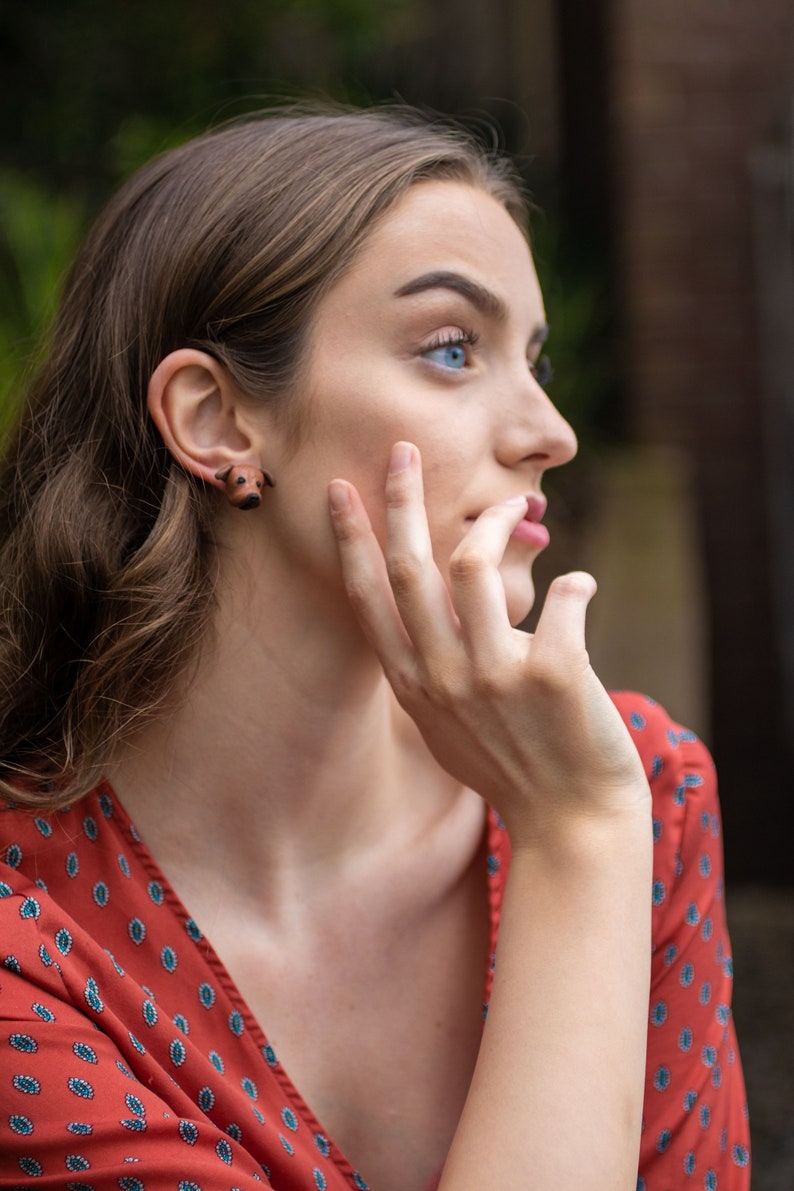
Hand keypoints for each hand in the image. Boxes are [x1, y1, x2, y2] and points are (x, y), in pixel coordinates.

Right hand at [328, 442, 648, 847]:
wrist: (570, 819)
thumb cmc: (508, 767)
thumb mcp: (445, 724)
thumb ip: (427, 669)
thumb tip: (424, 616)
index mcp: (413, 685)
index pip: (369, 598)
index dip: (352, 538)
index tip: (340, 489)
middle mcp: (443, 677)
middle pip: (411, 567)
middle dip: (402, 499)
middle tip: (406, 450)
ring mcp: (496, 676)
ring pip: (475, 565)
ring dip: (497, 521)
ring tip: (517, 507)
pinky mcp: (555, 674)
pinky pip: (563, 596)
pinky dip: (575, 584)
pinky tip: (579, 588)